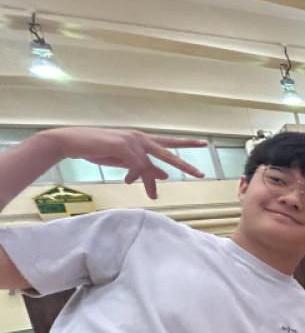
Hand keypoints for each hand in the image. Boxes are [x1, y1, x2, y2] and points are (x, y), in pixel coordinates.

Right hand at [44, 127, 206, 197]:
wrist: (72, 142)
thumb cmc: (97, 149)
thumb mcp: (124, 160)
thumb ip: (143, 166)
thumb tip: (164, 175)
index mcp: (140, 138)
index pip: (167, 141)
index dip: (185, 142)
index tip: (203, 143)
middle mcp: (139, 137)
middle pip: (168, 151)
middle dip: (184, 164)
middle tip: (200, 173)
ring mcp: (132, 141)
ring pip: (149, 165)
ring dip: (150, 182)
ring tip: (154, 195)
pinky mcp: (122, 147)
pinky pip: (136, 167)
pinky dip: (136, 178)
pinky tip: (129, 182)